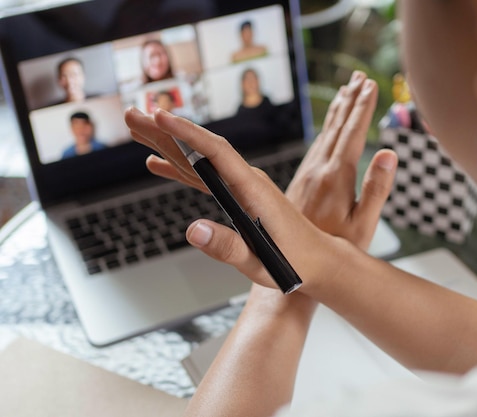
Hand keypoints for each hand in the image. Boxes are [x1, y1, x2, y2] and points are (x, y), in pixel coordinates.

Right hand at [125, 72, 396, 290]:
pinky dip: (181, 168)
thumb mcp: (261, 263)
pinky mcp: (242, 195)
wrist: (320, 261)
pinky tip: (160, 165)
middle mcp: (249, 181)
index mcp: (254, 191)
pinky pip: (206, 175)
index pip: (217, 152)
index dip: (188, 133)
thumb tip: (193, 230)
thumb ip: (228, 248)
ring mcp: (245, 187)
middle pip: (203, 147)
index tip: (161, 116)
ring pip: (201, 158)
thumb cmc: (295, 264)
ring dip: (169, 144)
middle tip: (133, 114)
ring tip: (137, 131)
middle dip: (167, 130)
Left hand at [287, 72, 397, 249]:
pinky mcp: (301, 182)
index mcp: (335, 177)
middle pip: (336, 127)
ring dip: (337, 111)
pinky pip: (316, 147)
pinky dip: (326, 130)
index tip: (370, 84)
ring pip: (324, 134)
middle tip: (360, 76)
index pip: (351, 134)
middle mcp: (318, 171)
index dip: (361, 107)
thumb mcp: (363, 225)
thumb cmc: (336, 250)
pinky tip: (329, 127)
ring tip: (346, 91)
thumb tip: (388, 152)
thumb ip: (376, 188)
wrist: (297, 264)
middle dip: (350, 100)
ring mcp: (307, 175)